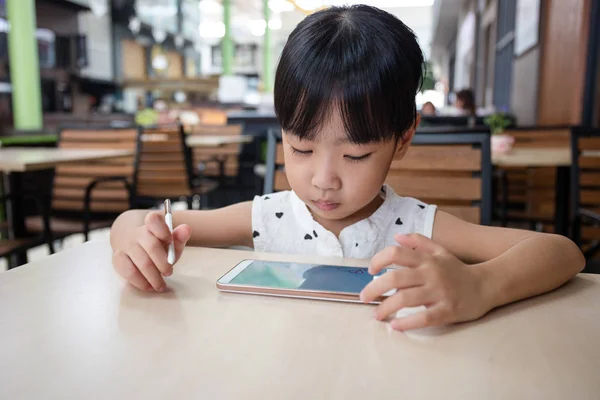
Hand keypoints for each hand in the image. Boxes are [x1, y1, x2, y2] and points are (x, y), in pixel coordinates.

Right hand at [112, 211, 190, 291]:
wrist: (131, 242)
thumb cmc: (156, 244)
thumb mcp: (169, 240)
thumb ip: (179, 237)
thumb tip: (186, 229)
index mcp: (151, 224)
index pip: (154, 220)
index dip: (163, 230)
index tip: (169, 240)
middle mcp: (137, 233)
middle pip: (152, 246)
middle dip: (163, 263)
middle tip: (169, 272)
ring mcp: (126, 246)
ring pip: (142, 262)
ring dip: (154, 276)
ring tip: (161, 285)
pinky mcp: (118, 258)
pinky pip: (129, 272)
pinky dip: (141, 282)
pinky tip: (149, 286)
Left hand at [360, 233, 489, 330]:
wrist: (487, 286)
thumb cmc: (458, 270)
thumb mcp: (440, 251)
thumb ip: (419, 242)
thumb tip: (397, 236)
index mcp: (427, 260)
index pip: (396, 254)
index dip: (379, 260)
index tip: (370, 271)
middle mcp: (431, 273)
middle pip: (395, 278)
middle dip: (375, 288)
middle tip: (364, 297)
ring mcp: (439, 292)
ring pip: (406, 299)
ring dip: (386, 307)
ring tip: (376, 315)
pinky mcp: (447, 311)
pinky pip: (423, 318)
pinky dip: (407, 323)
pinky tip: (395, 326)